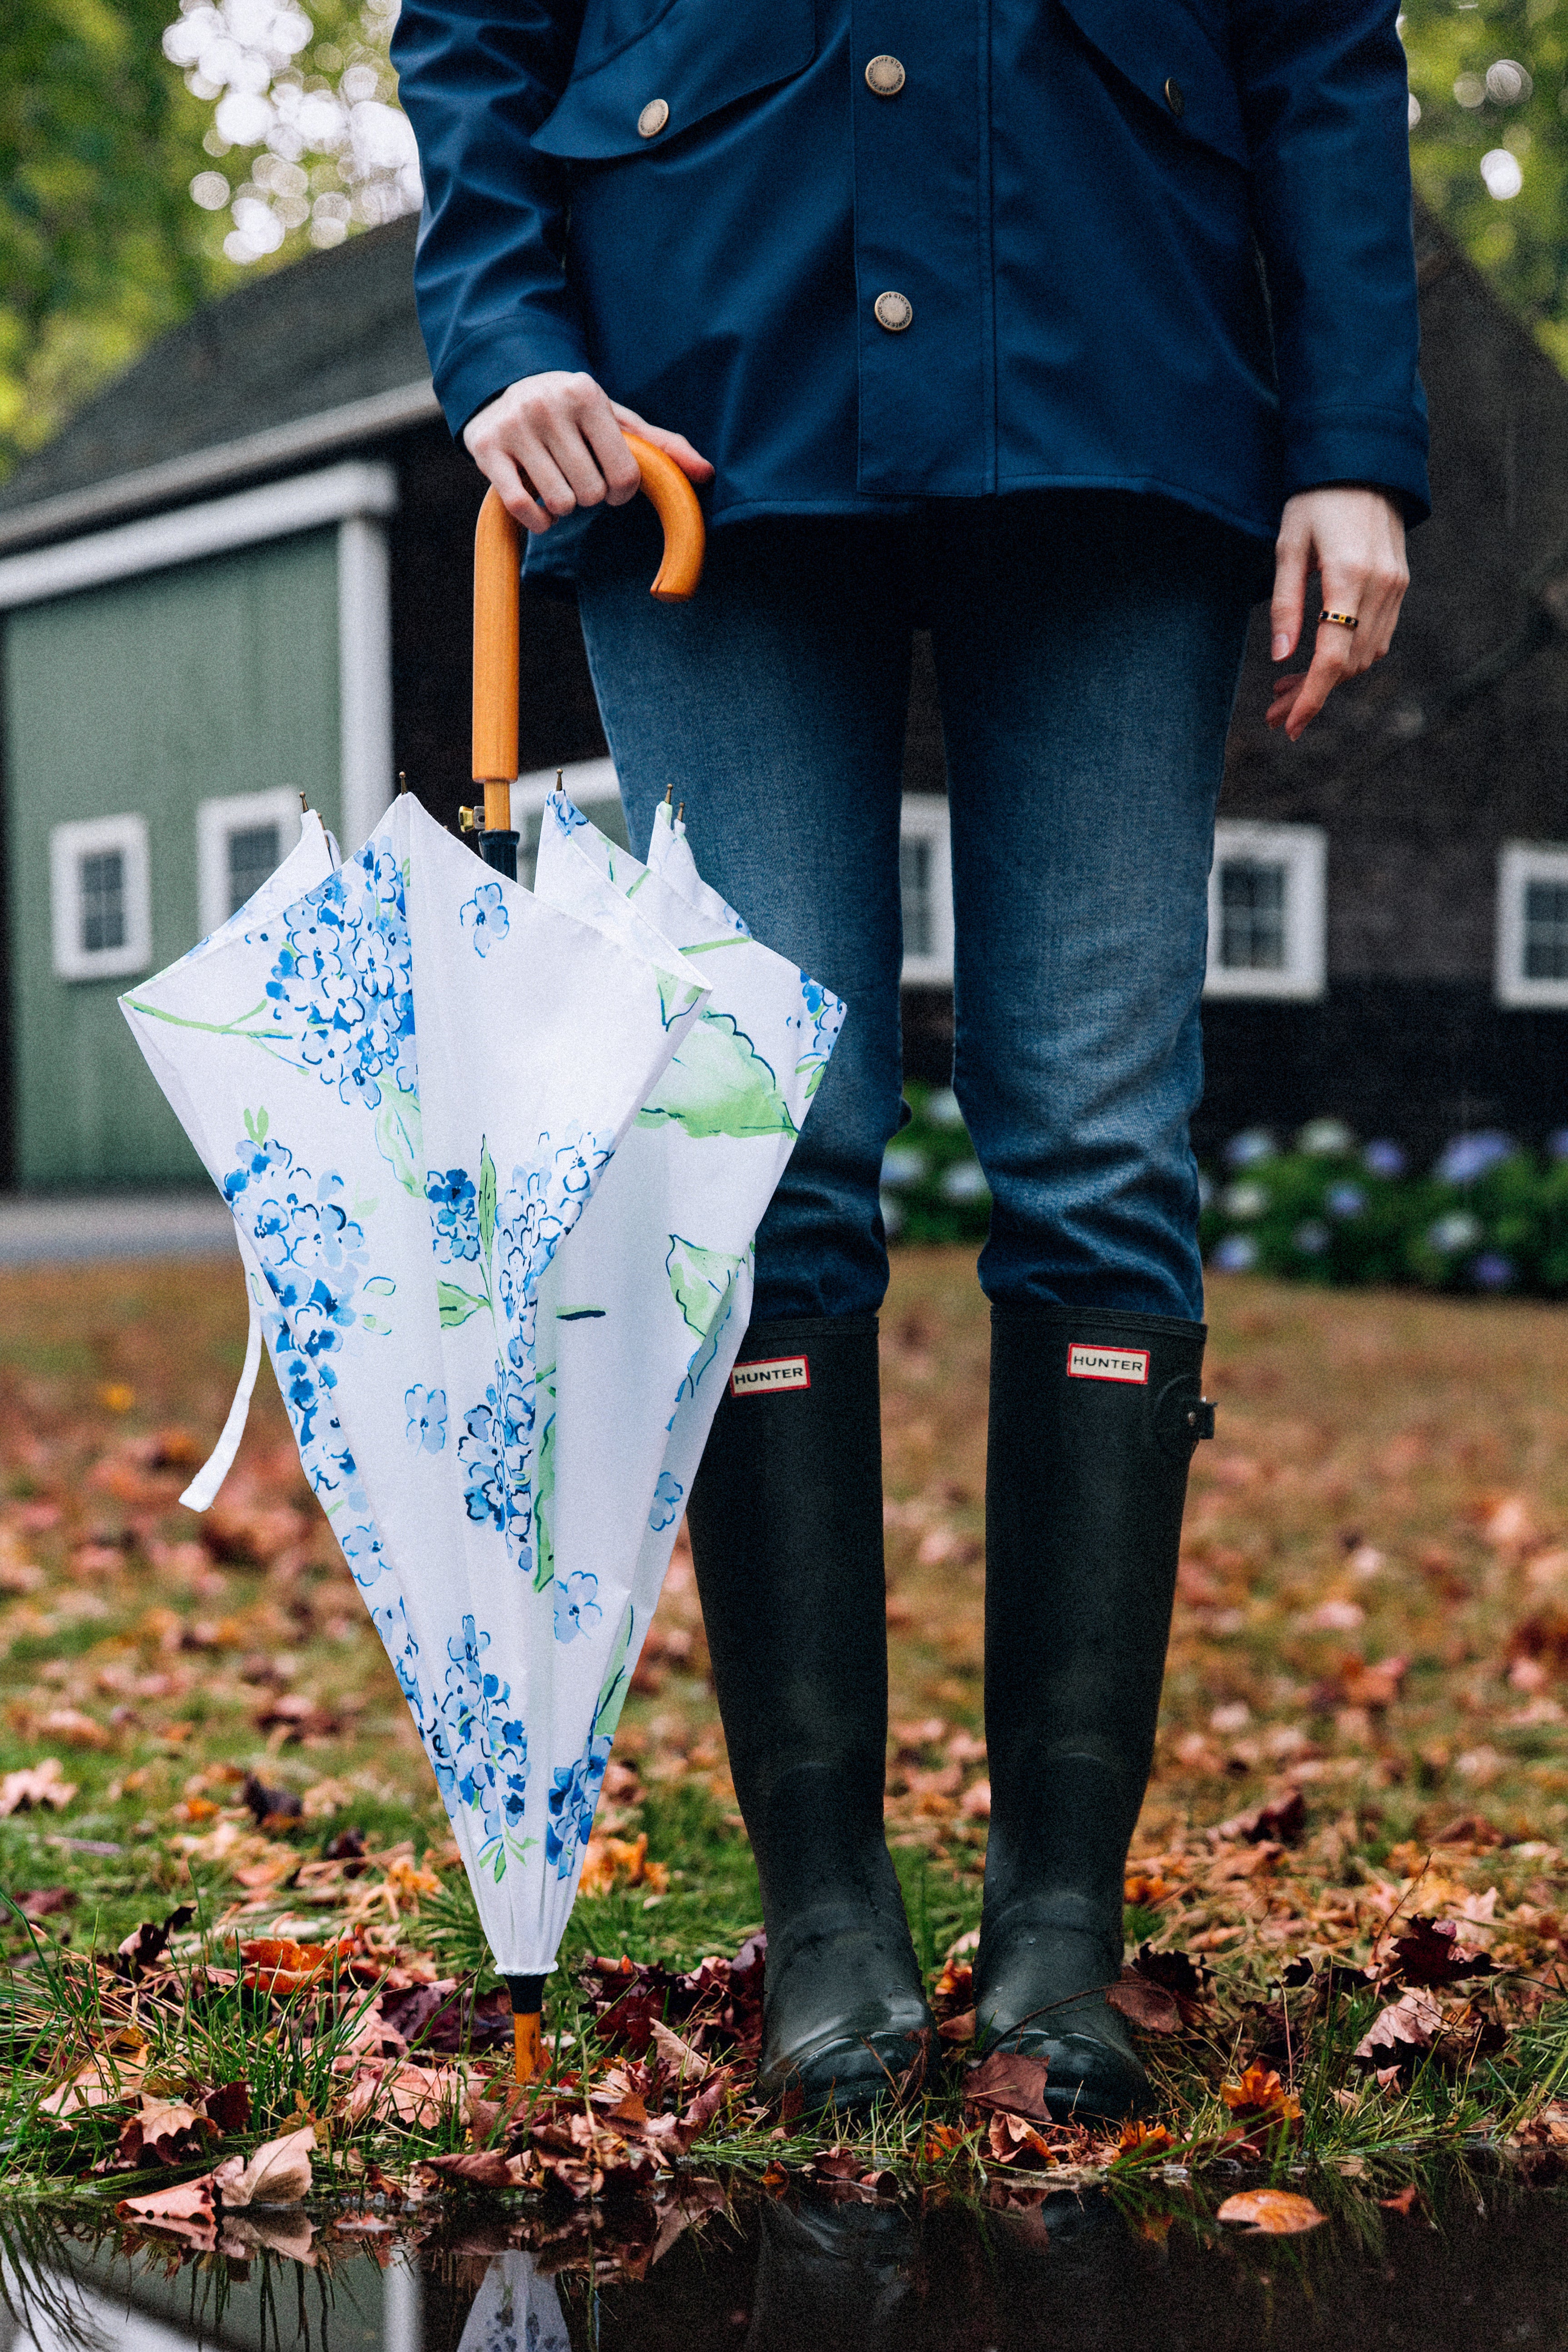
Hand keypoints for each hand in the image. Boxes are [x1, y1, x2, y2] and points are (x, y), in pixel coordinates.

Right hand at [463, 371, 713, 535]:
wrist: (503, 390)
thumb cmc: (573, 415)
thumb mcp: (616, 421)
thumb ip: (661, 447)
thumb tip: (707, 472)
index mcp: (586, 394)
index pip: (624, 473)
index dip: (622, 492)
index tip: (612, 485)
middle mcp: (547, 405)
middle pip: (591, 493)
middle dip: (590, 496)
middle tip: (579, 480)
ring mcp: (514, 426)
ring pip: (560, 503)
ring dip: (564, 507)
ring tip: (557, 485)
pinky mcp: (486, 450)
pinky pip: (523, 507)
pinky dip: (538, 521)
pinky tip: (540, 510)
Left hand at [1266, 488, 1408, 739]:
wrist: (1363, 463)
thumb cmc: (1315, 499)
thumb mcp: (1287, 546)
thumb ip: (1285, 604)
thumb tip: (1279, 657)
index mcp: (1347, 577)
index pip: (1332, 657)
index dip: (1310, 697)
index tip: (1289, 724)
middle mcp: (1379, 586)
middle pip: (1348, 664)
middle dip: (1312, 694)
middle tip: (1275, 711)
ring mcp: (1395, 587)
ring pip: (1365, 656)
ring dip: (1329, 680)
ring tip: (1287, 688)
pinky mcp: (1399, 584)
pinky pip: (1377, 637)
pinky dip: (1349, 658)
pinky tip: (1319, 661)